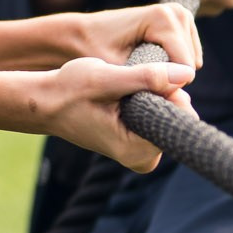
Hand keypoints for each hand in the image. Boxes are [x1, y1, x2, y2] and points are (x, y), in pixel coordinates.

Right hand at [30, 55, 196, 169]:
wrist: (45, 103)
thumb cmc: (68, 90)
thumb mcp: (106, 78)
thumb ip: (146, 77)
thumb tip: (187, 73)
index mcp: (134, 149)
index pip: (178, 120)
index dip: (169, 91)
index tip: (142, 77)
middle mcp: (141, 158)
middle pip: (176, 120)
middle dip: (163, 94)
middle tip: (128, 81)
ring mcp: (139, 154)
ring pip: (168, 118)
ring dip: (155, 97)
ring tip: (122, 88)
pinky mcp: (136, 146)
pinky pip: (157, 121)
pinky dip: (149, 103)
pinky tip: (124, 94)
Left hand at [73, 0, 201, 73]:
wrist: (81, 34)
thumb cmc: (93, 51)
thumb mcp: (116, 70)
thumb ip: (148, 80)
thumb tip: (183, 93)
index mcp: (162, 18)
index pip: (185, 65)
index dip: (166, 84)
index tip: (138, 84)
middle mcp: (176, 12)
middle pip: (190, 63)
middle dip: (167, 76)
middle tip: (136, 72)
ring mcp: (180, 14)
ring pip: (191, 61)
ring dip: (169, 71)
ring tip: (140, 65)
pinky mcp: (181, 22)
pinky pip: (188, 57)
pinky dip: (170, 64)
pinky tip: (148, 59)